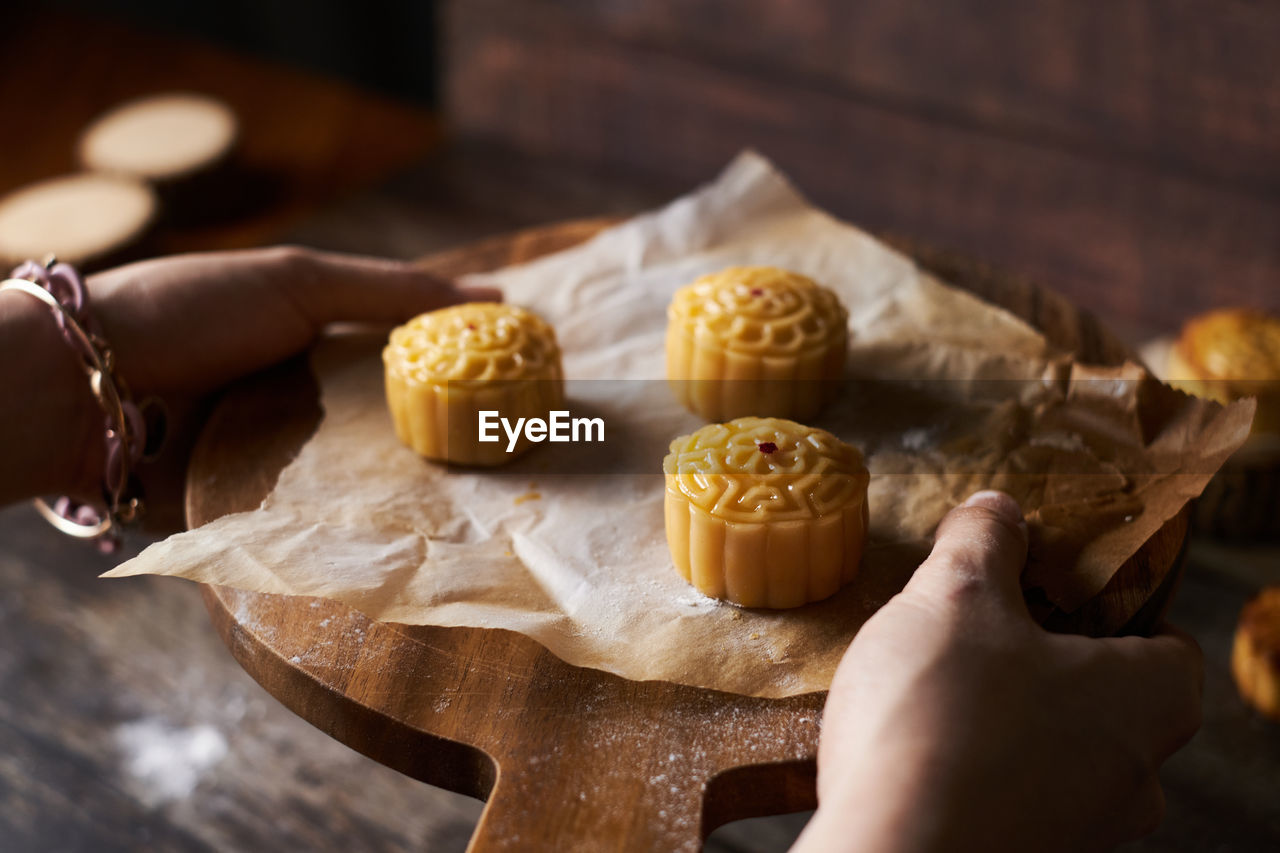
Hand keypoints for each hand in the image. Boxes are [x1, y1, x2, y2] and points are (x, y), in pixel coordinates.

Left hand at [2, 247, 498, 519]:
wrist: (83, 390)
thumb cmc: (187, 313)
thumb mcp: (296, 281)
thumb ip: (389, 291)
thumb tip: (493, 300)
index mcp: (313, 340)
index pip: (407, 354)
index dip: (462, 365)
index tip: (524, 377)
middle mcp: (305, 402)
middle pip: (396, 423)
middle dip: (454, 438)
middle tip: (523, 448)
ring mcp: (283, 460)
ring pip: (369, 478)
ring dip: (420, 487)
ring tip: (492, 496)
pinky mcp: (258, 512)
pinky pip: (323, 522)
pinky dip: (365, 528)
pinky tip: (422, 531)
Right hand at [794, 491, 1202, 852]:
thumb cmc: (940, 719)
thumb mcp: (955, 595)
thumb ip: (983, 541)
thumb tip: (998, 510)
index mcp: (1148, 700)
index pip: (1171, 643)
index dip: (1116, 604)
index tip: (1057, 583)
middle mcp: (1134, 776)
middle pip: (1110, 697)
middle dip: (1049, 658)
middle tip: (982, 624)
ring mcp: (1083, 829)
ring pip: (1060, 751)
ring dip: (1010, 714)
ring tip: (935, 682)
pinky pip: (1015, 795)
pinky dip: (979, 765)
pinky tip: (918, 741)